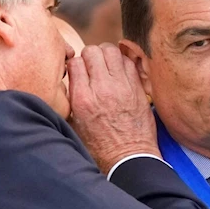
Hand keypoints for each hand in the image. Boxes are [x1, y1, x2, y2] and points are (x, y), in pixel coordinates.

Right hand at [67, 43, 159, 173]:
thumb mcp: (75, 125)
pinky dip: (123, 62)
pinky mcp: (137, 88)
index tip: (78, 71)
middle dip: (90, 55)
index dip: (74, 64)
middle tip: (92, 65)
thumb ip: (71, 100)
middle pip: (92, 51)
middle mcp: (101, 89)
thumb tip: (71, 81)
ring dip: (106, 54)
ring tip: (106, 65)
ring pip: (111, 50)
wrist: (129, 158)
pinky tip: (120, 72)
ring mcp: (121, 86)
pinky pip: (129, 61)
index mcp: (82, 99)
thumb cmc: (100, 147)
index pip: (74, 62)